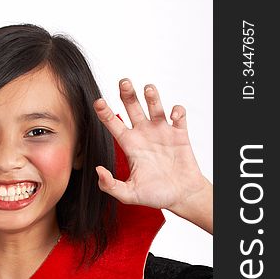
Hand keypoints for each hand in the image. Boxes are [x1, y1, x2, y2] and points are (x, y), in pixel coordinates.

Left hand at [93, 80, 207, 211]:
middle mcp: (144, 135)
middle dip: (127, 93)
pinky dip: (176, 111)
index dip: (105, 113)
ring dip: (151, 95)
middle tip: (123, 82)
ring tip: (148, 88)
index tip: (98, 102)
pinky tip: (173, 115)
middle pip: (133, 108)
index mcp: (130, 146)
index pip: (114, 124)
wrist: (181, 197)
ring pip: (154, 106)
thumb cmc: (156, 196)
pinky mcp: (179, 134)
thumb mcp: (128, 195)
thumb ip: (110, 186)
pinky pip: (178, 115)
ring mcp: (162, 132)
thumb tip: (98, 171)